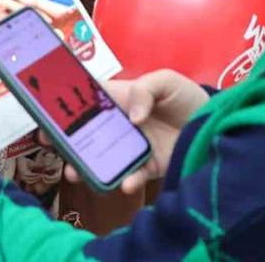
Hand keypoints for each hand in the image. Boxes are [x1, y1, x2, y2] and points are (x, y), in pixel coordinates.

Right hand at [49, 70, 207, 194]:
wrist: (219, 124)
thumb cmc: (187, 97)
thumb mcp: (167, 81)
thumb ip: (145, 90)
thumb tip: (132, 117)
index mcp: (120, 99)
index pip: (86, 99)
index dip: (63, 104)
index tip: (45, 111)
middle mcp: (120, 124)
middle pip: (86, 132)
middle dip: (64, 139)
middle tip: (49, 143)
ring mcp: (132, 148)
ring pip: (101, 158)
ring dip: (85, 166)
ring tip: (74, 173)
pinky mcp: (148, 168)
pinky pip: (131, 177)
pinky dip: (127, 181)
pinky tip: (127, 182)